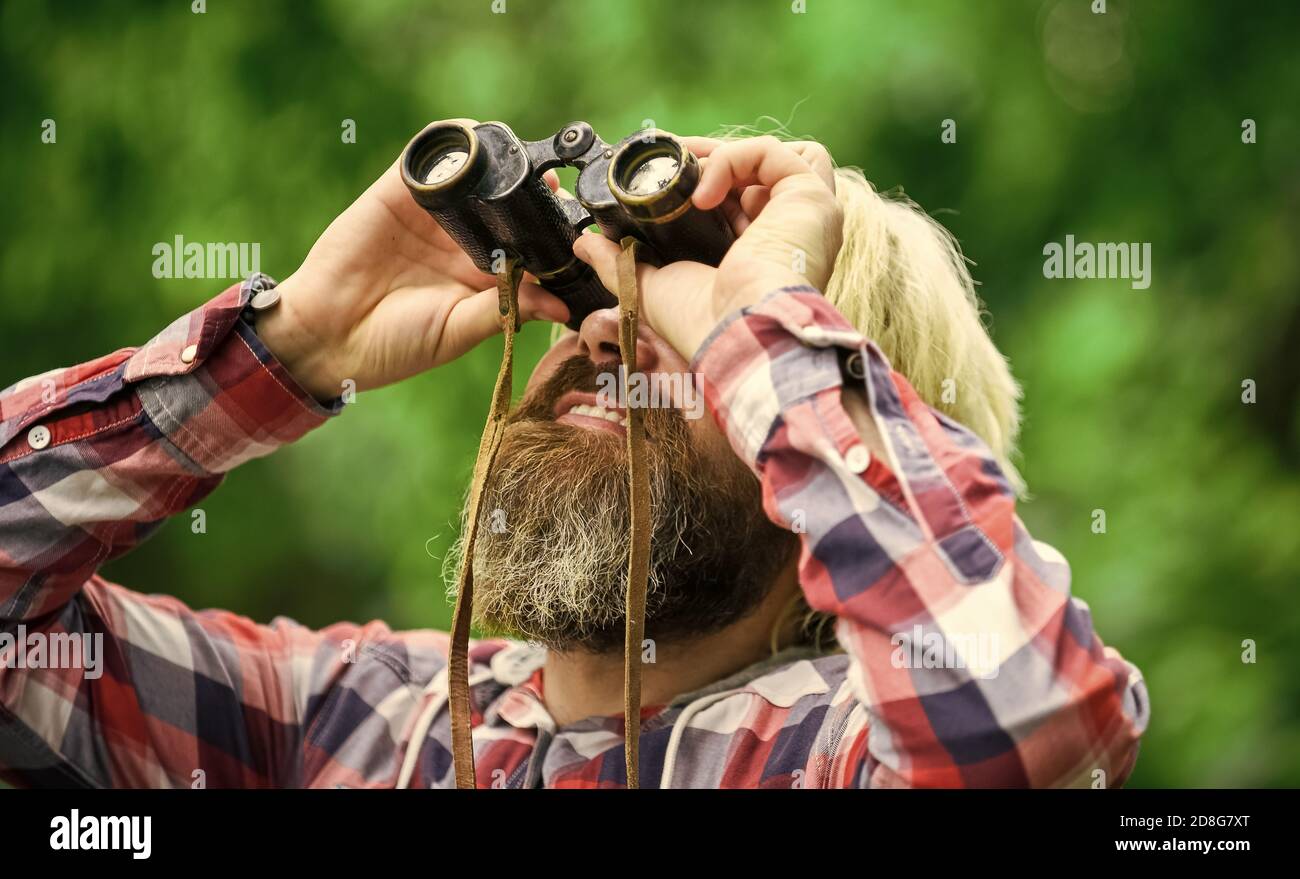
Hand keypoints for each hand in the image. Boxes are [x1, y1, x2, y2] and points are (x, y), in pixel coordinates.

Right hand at [257, 120, 569, 400]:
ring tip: (523, 164)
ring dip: (499, 164)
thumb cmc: (394, 346)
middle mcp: (461, 241)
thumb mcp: (457, 331)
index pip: (526, 246)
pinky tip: (475, 144)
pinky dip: (452, 146)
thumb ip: (506, 311)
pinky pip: (428, 161)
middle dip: (533, 194)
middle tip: (557, 192)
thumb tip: (561, 305)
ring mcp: (430, 216)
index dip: (550, 235)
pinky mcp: (396, 194)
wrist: (327, 336)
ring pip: (474, 176)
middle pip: (507, 205)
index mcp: (482, 277)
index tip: (577, 230)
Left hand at [571, 135, 842, 359]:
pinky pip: (772, 154)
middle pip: (760, 174)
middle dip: (712, 161)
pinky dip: (731, 160)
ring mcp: (806, 215)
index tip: (665, 176)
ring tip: (689, 171)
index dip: (705, 182)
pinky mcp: (810, 198)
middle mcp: (791, 234)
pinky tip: (702, 191)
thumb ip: (619, 262)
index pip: (742, 200)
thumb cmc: (704, 326)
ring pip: (778, 157)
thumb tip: (585, 243)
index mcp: (763, 255)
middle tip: (671, 160)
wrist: (736, 337)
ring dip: (728, 156)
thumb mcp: (650, 288)